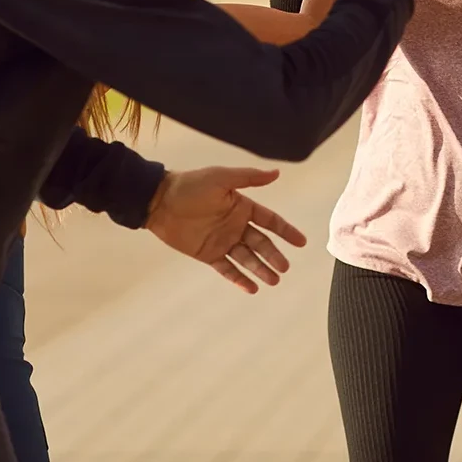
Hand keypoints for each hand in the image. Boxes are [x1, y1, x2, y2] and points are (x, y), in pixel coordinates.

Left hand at [145, 166, 306, 293]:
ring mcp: (222, 241)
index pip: (270, 220)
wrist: (159, 201)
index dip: (286, 231)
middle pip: (261, 243)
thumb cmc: (190, 185)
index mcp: (242, 206)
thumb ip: (249, 178)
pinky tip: (251, 288)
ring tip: (274, 281)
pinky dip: (239, 278)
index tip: (301, 242)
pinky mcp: (208, 254)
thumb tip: (277, 173)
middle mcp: (235, 225)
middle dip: (274, 256)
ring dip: (260, 270)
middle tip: (285, 268)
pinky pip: (227, 269)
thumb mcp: (221, 178)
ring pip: (247, 258)